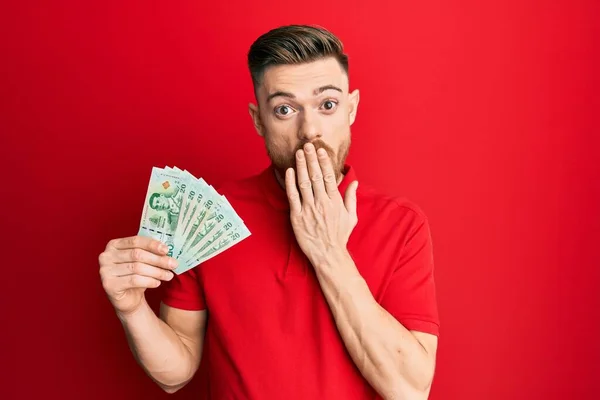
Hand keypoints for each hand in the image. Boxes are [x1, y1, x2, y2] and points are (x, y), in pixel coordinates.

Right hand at [99, 235, 177, 315]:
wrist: (128, 299)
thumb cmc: (135, 276)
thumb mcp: (142, 261)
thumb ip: (150, 252)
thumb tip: (167, 250)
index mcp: (114, 245)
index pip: (135, 241)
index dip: (152, 244)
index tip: (166, 250)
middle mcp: (106, 256)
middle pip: (137, 254)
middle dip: (158, 260)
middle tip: (173, 264)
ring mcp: (105, 271)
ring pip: (137, 268)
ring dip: (157, 272)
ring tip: (169, 275)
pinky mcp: (109, 284)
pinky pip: (134, 280)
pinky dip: (149, 281)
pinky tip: (157, 283)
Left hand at [284, 143, 358, 265]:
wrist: (328, 255)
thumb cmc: (340, 236)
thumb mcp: (351, 217)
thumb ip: (351, 198)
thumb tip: (354, 182)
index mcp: (335, 201)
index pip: (329, 176)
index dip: (324, 162)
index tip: (320, 150)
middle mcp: (322, 203)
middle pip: (316, 176)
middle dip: (311, 159)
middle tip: (307, 145)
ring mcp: (308, 209)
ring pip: (304, 183)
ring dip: (301, 166)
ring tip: (299, 153)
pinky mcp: (297, 217)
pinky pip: (293, 197)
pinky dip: (291, 183)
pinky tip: (290, 172)